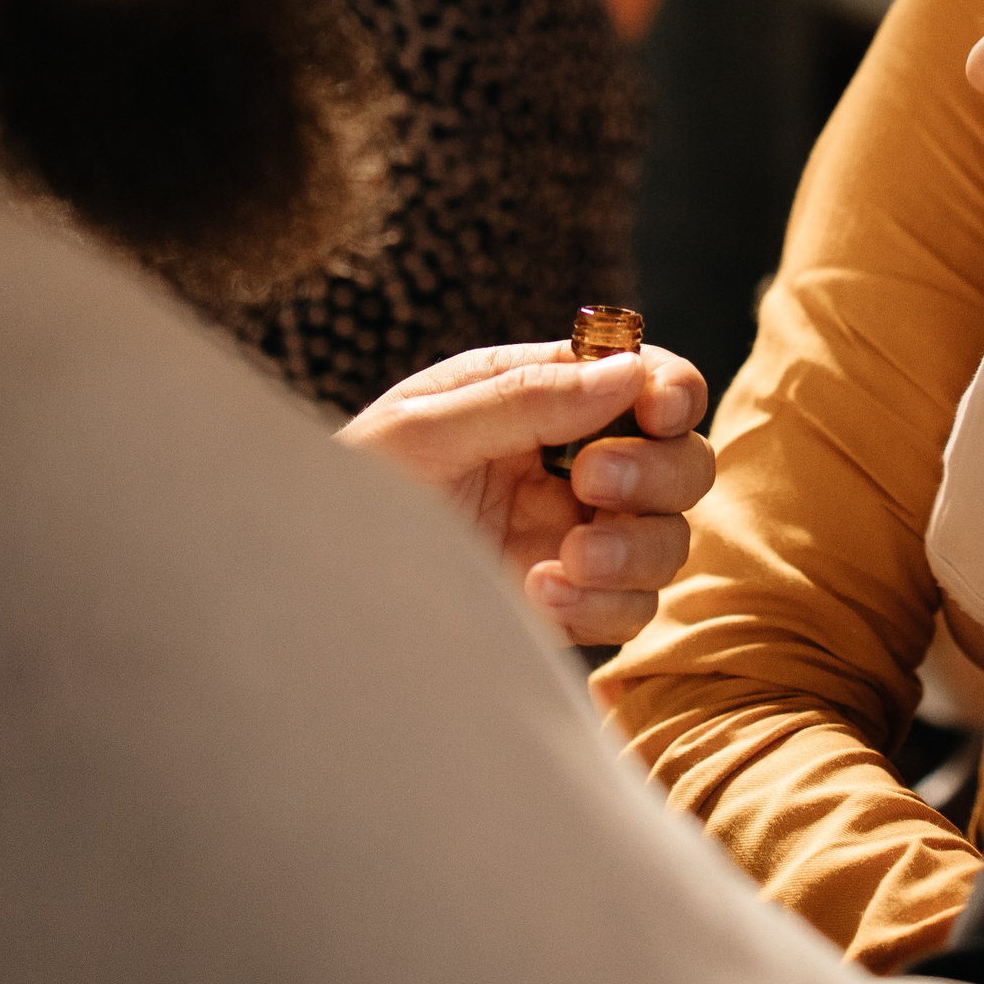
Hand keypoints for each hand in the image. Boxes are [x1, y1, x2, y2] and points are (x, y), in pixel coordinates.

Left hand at [337, 341, 715, 644]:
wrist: (300, 586)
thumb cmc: (346, 484)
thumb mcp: (423, 427)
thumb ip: (526, 397)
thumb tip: (627, 373)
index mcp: (541, 397)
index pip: (644, 379)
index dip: (671, 390)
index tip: (657, 410)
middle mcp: (570, 466)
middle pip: (683, 463)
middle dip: (657, 473)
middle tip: (591, 484)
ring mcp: (572, 539)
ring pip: (669, 541)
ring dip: (635, 549)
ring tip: (563, 560)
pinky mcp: (563, 607)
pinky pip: (630, 610)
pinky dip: (601, 606)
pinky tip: (535, 593)